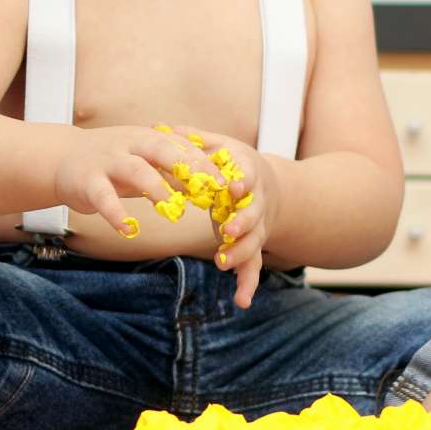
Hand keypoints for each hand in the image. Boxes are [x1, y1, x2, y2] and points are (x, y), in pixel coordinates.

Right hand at [52, 125, 226, 239]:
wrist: (62, 159)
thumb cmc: (111, 163)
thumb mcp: (143, 163)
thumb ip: (171, 175)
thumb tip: (206, 189)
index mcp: (147, 138)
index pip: (182, 147)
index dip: (205, 164)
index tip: (226, 182)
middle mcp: (129, 145)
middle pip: (163, 149)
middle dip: (188, 168)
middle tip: (208, 190)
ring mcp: (108, 161)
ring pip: (136, 170)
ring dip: (156, 188)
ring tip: (170, 209)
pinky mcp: (88, 181)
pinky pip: (104, 197)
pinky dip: (117, 214)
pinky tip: (129, 229)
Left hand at [164, 125, 278, 310]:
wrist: (267, 185)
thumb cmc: (234, 163)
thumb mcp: (219, 146)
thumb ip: (195, 140)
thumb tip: (164, 127)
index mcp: (247, 175)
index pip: (248, 177)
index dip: (242, 182)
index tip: (233, 187)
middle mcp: (255, 202)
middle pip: (254, 214)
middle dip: (242, 223)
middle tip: (227, 231)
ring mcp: (257, 227)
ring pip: (254, 242)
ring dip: (241, 253)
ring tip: (223, 262)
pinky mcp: (253, 245)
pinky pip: (254, 267)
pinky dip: (249, 284)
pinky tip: (241, 302)